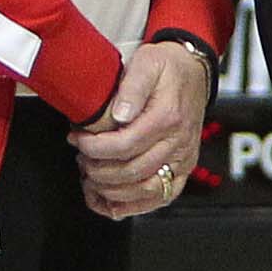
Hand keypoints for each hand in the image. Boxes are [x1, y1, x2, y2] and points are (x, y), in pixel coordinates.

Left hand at [72, 39, 209, 217]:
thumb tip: (118, 115)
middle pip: (132, 171)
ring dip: (110, 190)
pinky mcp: (181, 172)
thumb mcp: (146, 63)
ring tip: (91, 176)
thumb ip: (131, 88)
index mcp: (168, 117)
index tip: (78, 140)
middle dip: (98, 169)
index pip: (126, 145)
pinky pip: (158, 199)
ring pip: (144, 191)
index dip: (95, 148)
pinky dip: (130, 207)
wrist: (193, 73)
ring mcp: (182, 161)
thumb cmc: (167, 69)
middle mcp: (179, 143)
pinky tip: (107, 200)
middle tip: (82, 157)